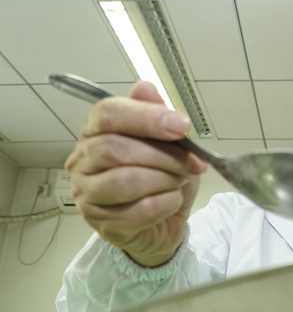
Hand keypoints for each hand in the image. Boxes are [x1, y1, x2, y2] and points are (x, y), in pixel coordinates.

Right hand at [65, 81, 207, 266]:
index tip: (183, 126)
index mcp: (95, 132)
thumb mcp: (169, 144)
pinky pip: (137, 210)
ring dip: (164, 180)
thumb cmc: (162, 178)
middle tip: (191, 164)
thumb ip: (157, 116)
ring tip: (180, 182)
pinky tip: (172, 201)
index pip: (107, 114)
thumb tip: (145, 88)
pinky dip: (165, 204)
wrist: (165, 223)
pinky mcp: (102, 224)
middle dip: (163, 156)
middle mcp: (82, 161)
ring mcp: (87, 194)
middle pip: (114, 148)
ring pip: (124, 180)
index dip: (146, 117)